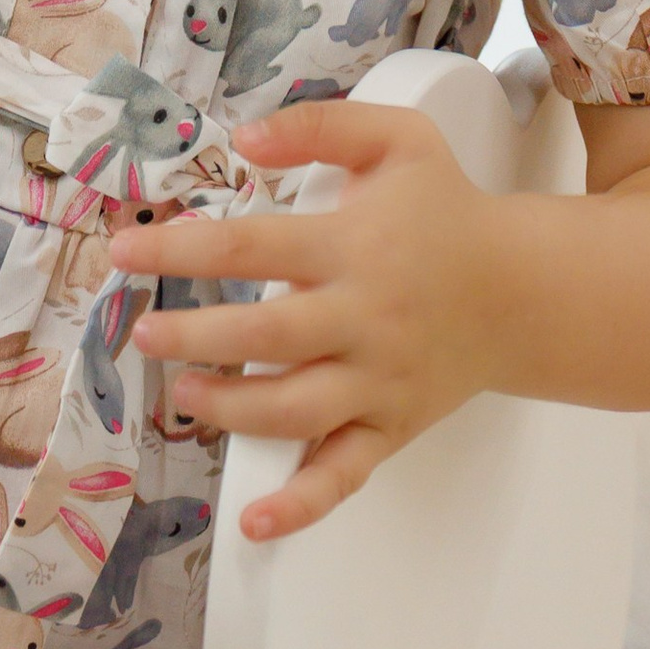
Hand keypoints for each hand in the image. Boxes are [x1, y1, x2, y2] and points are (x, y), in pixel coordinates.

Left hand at [106, 99, 522, 540]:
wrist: (524, 291)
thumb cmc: (448, 211)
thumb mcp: (397, 140)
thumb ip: (321, 125)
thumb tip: (245, 137)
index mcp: (354, 247)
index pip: (252, 247)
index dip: (181, 251)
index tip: (125, 253)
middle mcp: (365, 319)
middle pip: (267, 336)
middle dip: (195, 336)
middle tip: (145, 332)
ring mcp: (379, 381)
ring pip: (296, 410)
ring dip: (231, 409)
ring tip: (185, 392)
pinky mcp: (391, 426)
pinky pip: (344, 473)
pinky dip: (301, 505)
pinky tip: (256, 524)